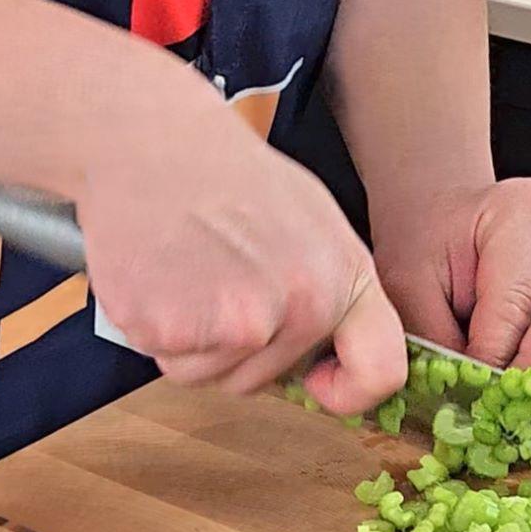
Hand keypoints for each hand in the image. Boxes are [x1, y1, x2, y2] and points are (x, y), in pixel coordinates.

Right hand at [78, 107, 405, 413]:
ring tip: (186, 270)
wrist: (150, 139)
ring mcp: (239, 324)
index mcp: (348, 278)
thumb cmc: (227, 176)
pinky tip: (157, 275)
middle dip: (236, 348)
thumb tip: (329, 357)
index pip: (380, 371)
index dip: (349, 392)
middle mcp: (303, 307)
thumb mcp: (314, 224)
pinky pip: (167, 359)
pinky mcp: (175, 331)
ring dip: (191, 341)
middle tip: (214, 279)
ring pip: (210, 377)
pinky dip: (153, 329)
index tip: (318, 381)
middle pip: (265, 381)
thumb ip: (329, 291)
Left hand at [371, 178, 530, 398]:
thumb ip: (435, 337)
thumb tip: (465, 396)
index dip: (495, 360)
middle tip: (505, 418)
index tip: (474, 399)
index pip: (517, 303)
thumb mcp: (409, 280)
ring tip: (523, 424)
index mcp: (525, 212)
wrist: (448, 216)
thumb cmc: (431, 238)